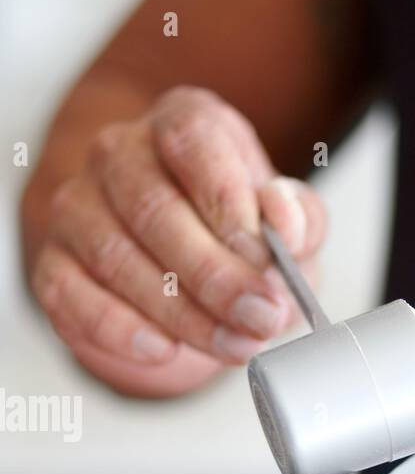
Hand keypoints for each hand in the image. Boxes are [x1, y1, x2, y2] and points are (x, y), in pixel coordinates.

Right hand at [30, 86, 324, 395]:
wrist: (187, 271)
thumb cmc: (240, 236)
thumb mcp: (289, 223)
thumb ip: (300, 217)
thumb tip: (283, 217)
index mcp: (183, 124)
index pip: (193, 140)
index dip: (228, 200)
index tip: (265, 258)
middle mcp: (120, 153)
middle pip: (154, 208)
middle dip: (215, 275)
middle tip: (261, 318)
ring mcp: (79, 206)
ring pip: (117, 257)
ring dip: (181, 313)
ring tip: (234, 345)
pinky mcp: (55, 262)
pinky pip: (71, 294)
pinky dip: (118, 328)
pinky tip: (163, 349)